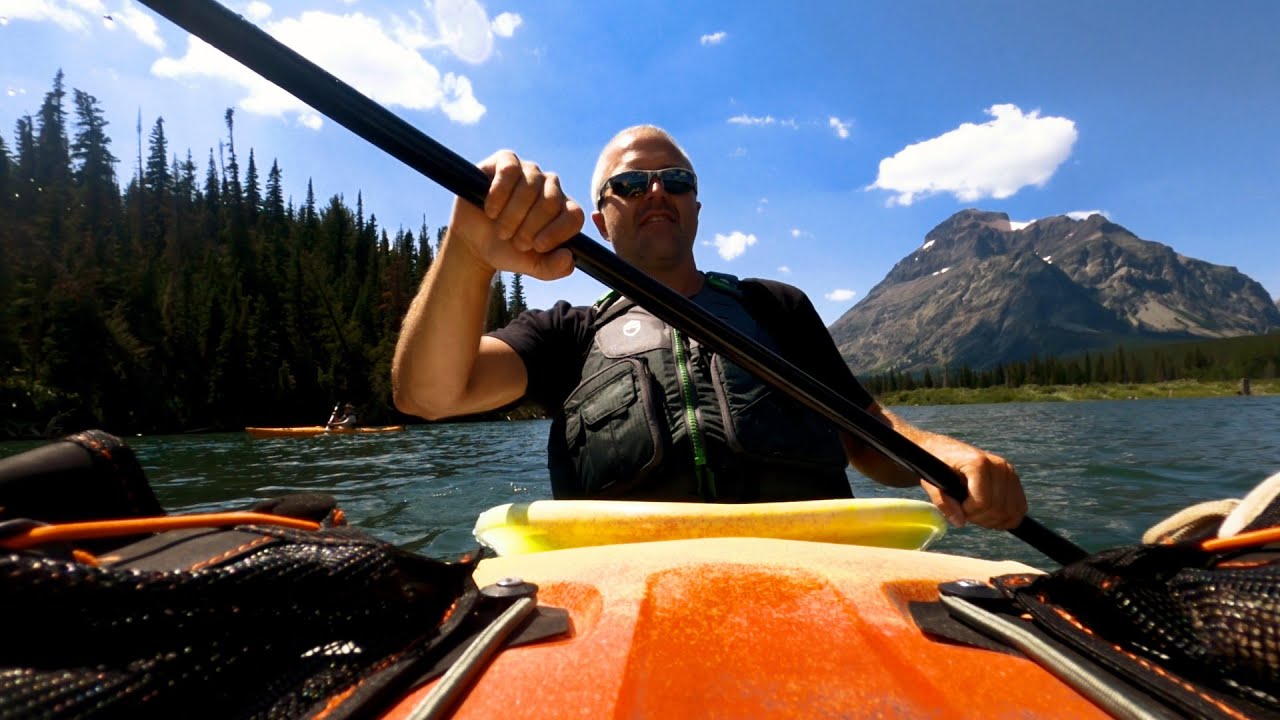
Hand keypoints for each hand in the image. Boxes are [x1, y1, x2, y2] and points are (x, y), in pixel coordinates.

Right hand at [449, 150, 583, 280]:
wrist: (474, 244)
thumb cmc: (508, 251)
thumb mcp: (533, 267)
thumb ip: (554, 268)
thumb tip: (568, 258)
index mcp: (563, 210)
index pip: (574, 215)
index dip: (558, 232)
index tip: (537, 247)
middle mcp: (549, 187)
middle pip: (551, 201)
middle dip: (531, 227)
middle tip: (515, 242)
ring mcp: (529, 171)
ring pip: (531, 186)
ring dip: (513, 215)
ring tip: (501, 230)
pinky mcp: (506, 161)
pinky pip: (511, 169)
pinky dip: (499, 193)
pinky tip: (491, 209)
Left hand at [919, 444, 1026, 529]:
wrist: (944, 450)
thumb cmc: (937, 465)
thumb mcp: (931, 482)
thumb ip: (943, 503)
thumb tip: (960, 522)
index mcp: (979, 464)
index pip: (983, 502)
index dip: (969, 513)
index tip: (958, 507)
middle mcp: (999, 466)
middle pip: (998, 509)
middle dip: (980, 518)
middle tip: (966, 511)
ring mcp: (1009, 472)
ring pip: (1012, 511)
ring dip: (993, 520)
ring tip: (976, 512)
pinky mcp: (1014, 478)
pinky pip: (1020, 507)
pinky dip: (1006, 518)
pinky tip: (989, 514)